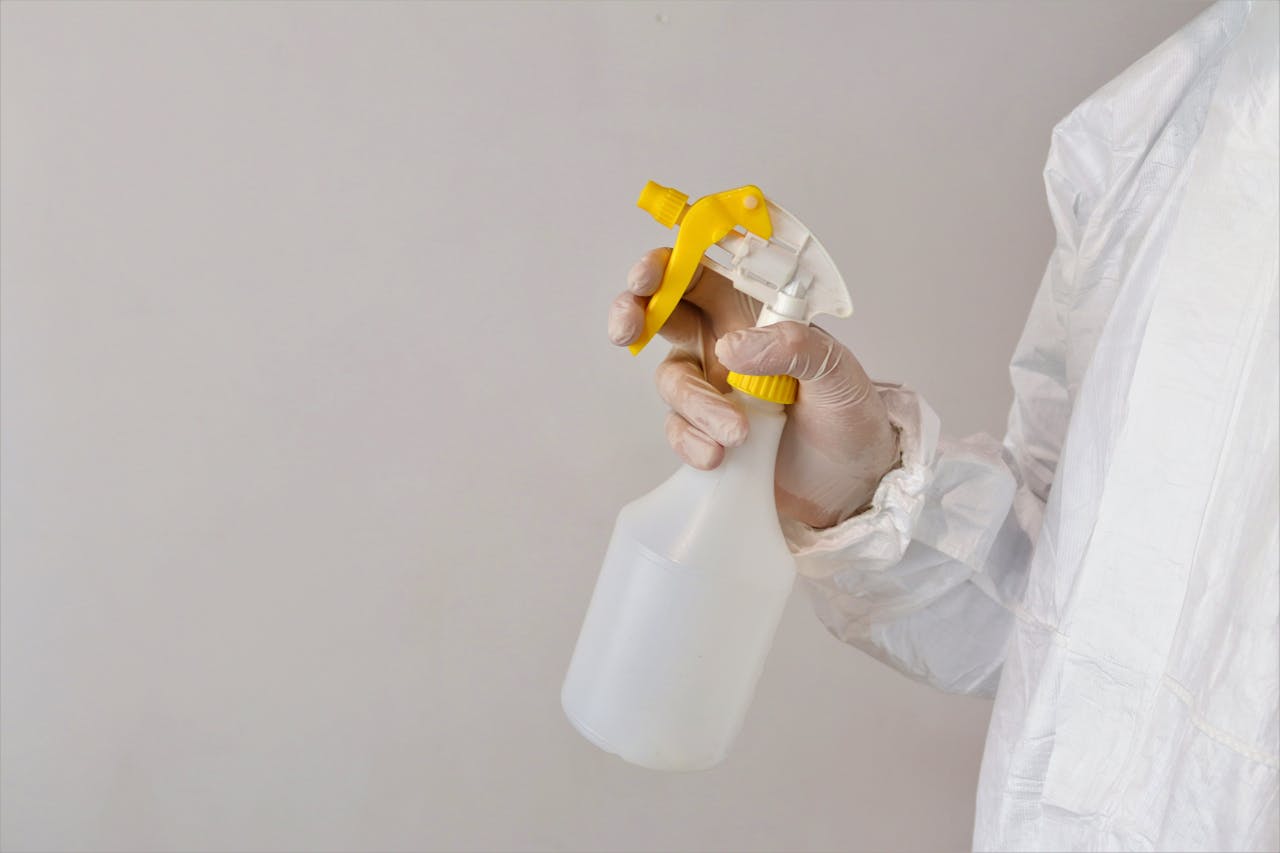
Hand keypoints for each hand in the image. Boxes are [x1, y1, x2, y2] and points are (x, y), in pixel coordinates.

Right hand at [608, 248, 901, 529]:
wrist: (852, 484)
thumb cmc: (849, 415)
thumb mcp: (837, 372)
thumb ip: (793, 347)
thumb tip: (731, 346)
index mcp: (754, 313)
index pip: (701, 273)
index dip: (667, 265)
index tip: (648, 277)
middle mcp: (724, 344)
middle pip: (661, 313)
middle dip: (634, 313)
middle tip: (626, 329)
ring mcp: (711, 390)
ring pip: (671, 380)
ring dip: (695, 405)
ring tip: (737, 434)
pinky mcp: (704, 432)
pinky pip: (678, 429)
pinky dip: (692, 441)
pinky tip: (720, 456)